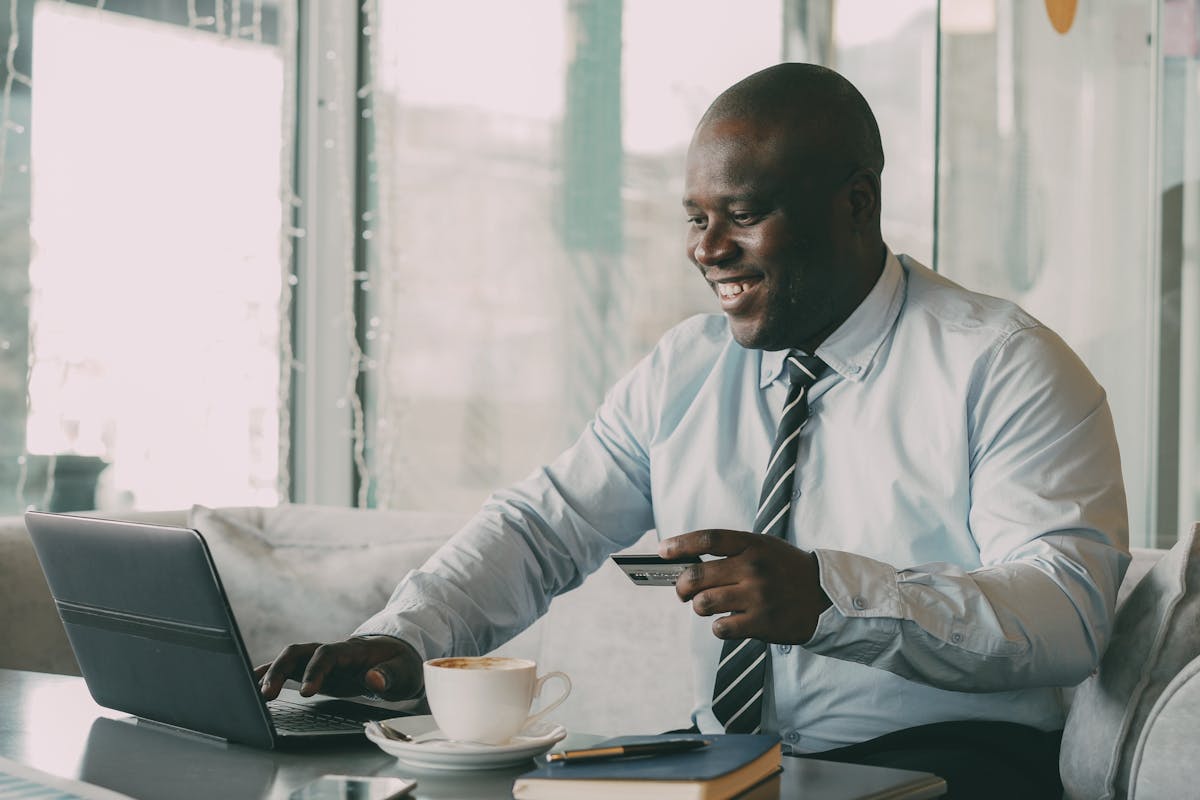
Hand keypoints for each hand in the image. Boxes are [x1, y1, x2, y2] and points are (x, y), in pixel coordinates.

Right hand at [254, 635, 422, 701]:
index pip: (327, 654)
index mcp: (352, 650)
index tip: (306, 692)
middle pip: (299, 652)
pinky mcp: (314, 670)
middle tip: (267, 694)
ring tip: (254, 694)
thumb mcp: (404, 671)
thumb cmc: (400, 664)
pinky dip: (270, 674)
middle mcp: (331, 651)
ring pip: (289, 658)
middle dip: (281, 670)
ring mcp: (320, 660)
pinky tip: (253, 685)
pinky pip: (289, 669)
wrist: (396, 657)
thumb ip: (389, 675)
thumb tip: (373, 679)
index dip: (315, 671)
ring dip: (271, 672)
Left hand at [659, 530, 830, 643]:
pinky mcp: (762, 622)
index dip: (680, 544)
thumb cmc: (787, 570)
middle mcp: (753, 568)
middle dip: (682, 586)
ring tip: (709, 606)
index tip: (663, 550)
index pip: (708, 539)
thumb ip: (732, 551)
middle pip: (697, 575)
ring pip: (703, 604)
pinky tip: (728, 622)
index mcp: (752, 545)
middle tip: (683, 591)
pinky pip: (721, 628)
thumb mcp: (764, 548)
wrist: (825, 596)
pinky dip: (719, 627)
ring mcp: (757, 596)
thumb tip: (688, 562)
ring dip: (700, 607)